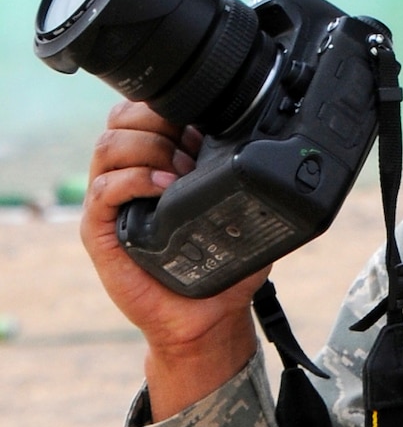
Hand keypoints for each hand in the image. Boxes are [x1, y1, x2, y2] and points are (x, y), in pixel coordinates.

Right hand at [82, 101, 265, 418]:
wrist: (206, 320)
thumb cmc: (220, 267)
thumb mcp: (240, 213)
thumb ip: (246, 178)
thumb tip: (279, 147)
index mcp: (154, 164)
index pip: (142, 112)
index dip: (167, 106)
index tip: (201, 123)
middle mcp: (127, 177)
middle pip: (119, 120)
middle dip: (155, 120)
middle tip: (190, 146)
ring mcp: (111, 202)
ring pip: (109, 147)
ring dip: (149, 148)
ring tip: (181, 172)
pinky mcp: (100, 231)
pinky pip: (103, 189)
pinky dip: (133, 180)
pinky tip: (164, 189)